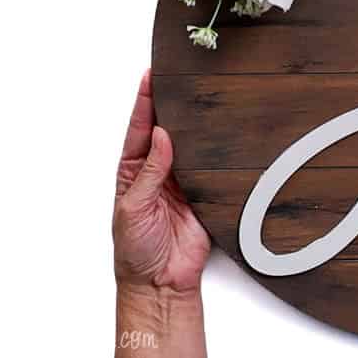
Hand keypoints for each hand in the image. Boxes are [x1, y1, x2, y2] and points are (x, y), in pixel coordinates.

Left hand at [112, 70, 209, 291]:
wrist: (161, 282)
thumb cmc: (135, 249)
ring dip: (197, 124)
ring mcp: (184, 180)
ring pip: (192, 144)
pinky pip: (214, 167)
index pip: (140, 128)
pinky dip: (219, 152)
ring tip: (205, 95)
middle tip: (182, 75)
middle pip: (168, 129)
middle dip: (173, 103)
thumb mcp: (132, 208)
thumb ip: (148, 172)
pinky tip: (225, 133)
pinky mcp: (206, 193)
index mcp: (133, 170)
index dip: (146, 101)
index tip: (152, 75)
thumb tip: (161, 137)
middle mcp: (159, 170)